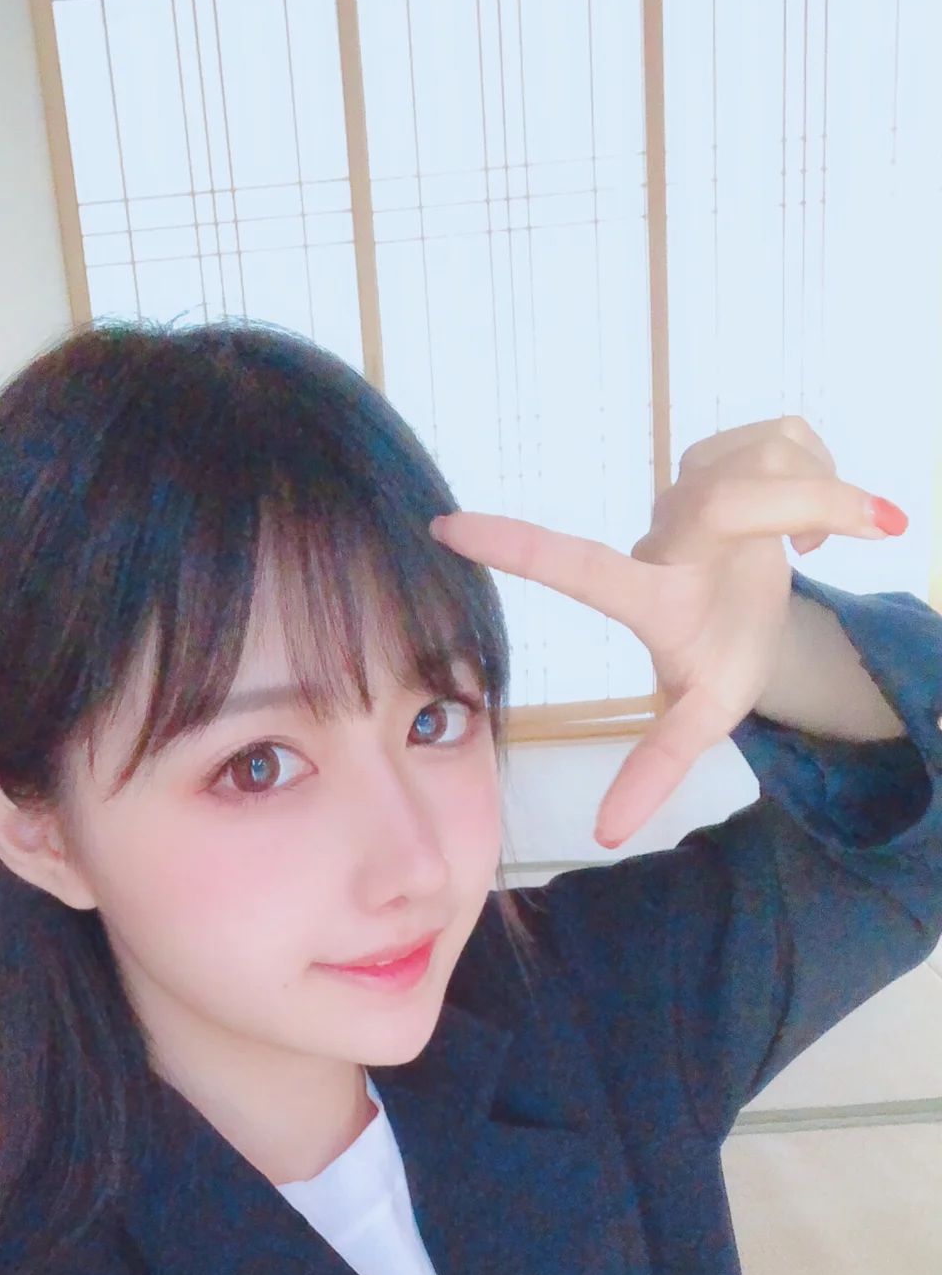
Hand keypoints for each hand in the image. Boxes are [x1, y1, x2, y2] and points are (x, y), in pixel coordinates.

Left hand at [429, 417, 907, 847]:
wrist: (772, 617)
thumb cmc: (727, 661)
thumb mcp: (704, 719)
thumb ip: (657, 769)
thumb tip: (605, 838)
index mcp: (648, 595)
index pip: (574, 568)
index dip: (517, 547)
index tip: (445, 530)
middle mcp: (666, 532)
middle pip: (723, 498)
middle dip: (798, 504)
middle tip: (830, 540)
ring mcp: (699, 480)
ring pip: (768, 461)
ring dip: (814, 498)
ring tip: (802, 547)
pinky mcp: (741, 444)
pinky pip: (794, 437)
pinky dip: (826, 475)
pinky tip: (811, 516)